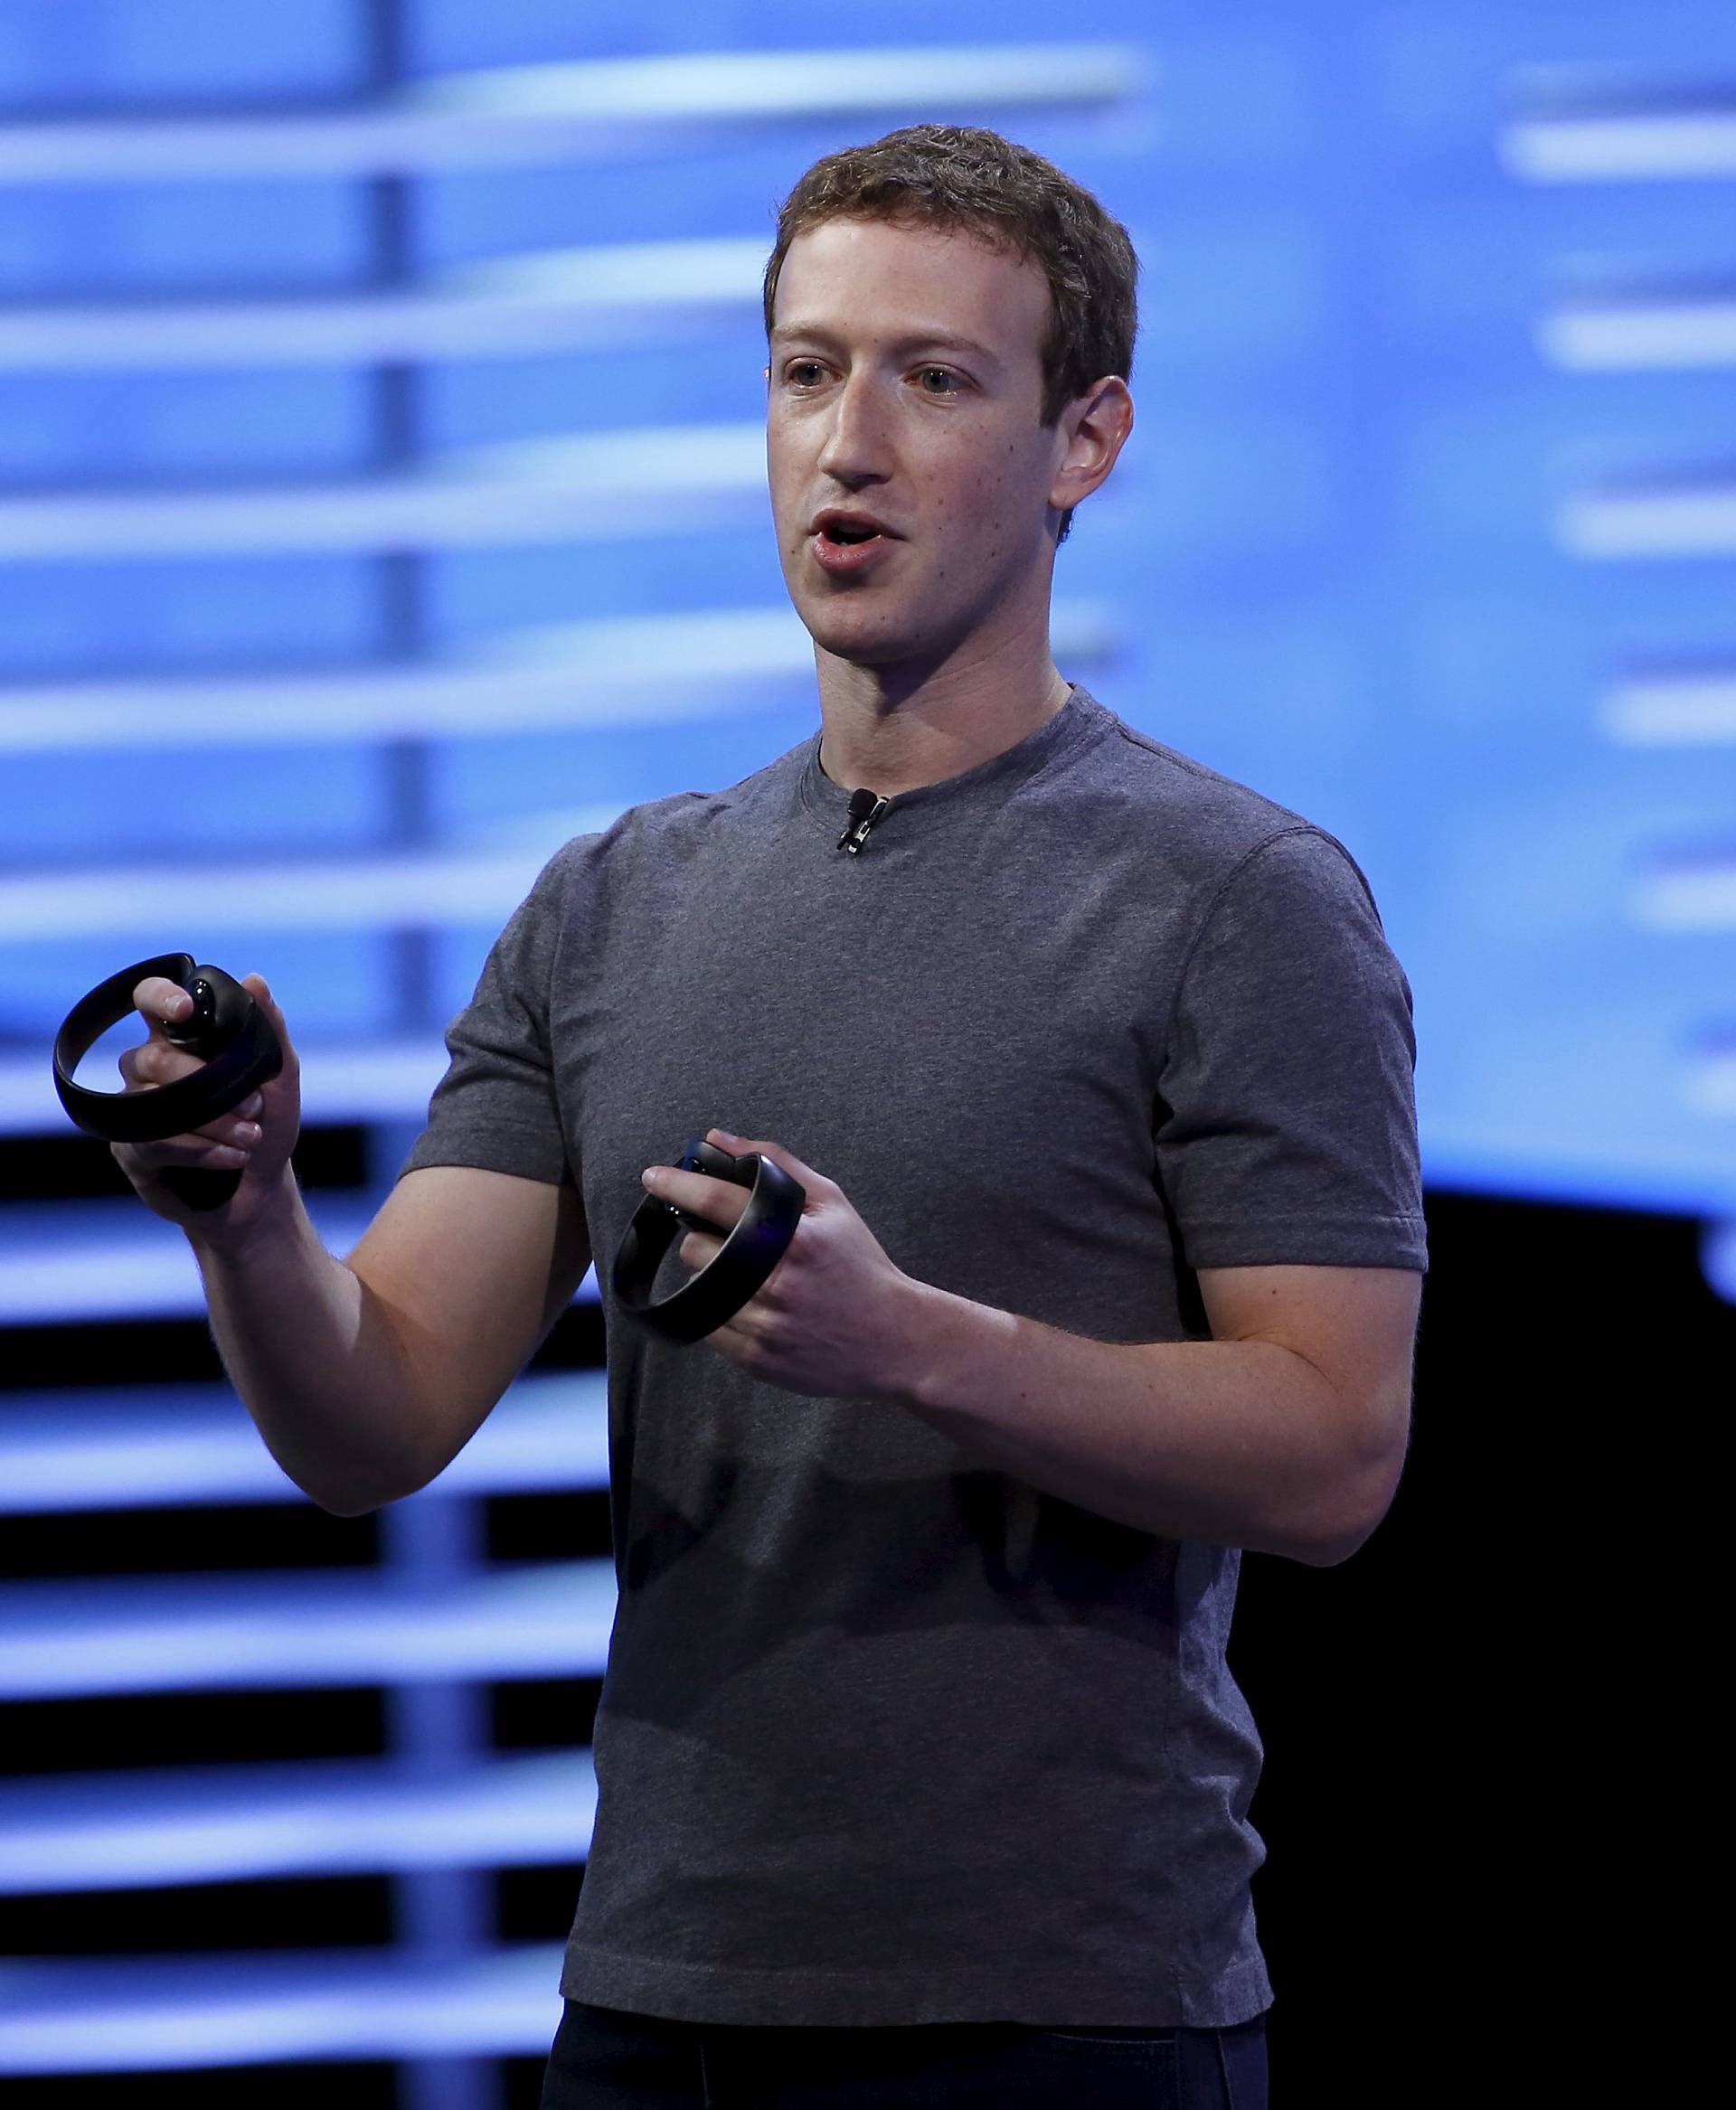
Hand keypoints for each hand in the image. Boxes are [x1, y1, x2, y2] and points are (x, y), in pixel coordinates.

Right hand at [109, 971, 301, 1242]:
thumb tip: (255, 979)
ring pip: (154, 1104)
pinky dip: (203, 1151)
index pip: (150, 999)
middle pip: (154, 1057)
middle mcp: (147, 1068)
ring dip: (213, 1121)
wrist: (261, 1189)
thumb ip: (270, 1030)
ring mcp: (133, 1110)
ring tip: (252, 1138)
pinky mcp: (131, 1150)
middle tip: (256, 1106)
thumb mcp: (281, 1078)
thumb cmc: (266, 1124)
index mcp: (180, 1039)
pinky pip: (155, 1143)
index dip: (160, 997)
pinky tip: (234, 1157)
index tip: (185, 1011)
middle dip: (208, 1082)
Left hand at [642, 1127, 923, 1400]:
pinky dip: (721, 1312)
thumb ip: (775, 1164)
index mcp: (794, 1238)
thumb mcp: (831, 1204)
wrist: (894, 1340)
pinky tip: (754, 1307)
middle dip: (703, 1239)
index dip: (678, 1184)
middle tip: (727, 1240)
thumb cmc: (859, 1265)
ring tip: (748, 1277)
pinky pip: (709, 1328)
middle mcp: (776, 1282)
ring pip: (699, 1290)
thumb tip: (718, 1139)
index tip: (654, 1176)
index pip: (717, 1201)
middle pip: (696, 1249)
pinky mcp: (757, 1359)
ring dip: (712, 1278)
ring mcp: (765, 1325)